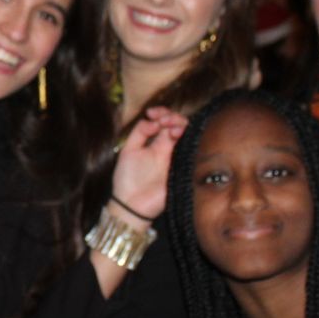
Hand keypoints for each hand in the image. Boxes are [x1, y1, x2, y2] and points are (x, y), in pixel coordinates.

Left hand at [110, 107, 187, 223]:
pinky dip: (187, 138)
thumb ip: (139, 132)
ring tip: (170, 126)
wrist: (131, 204)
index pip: (163, 122)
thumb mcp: (128, 150)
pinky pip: (191, 150)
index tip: (152, 113)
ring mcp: (176, 157)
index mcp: (154, 143)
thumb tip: (153, 121)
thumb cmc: (127, 179)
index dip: (161, 113)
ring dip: (180, 124)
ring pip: (187, 134)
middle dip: (172, 116)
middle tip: (163, 120)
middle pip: (178, 125)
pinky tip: (176, 134)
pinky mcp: (183, 168)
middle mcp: (168, 148)